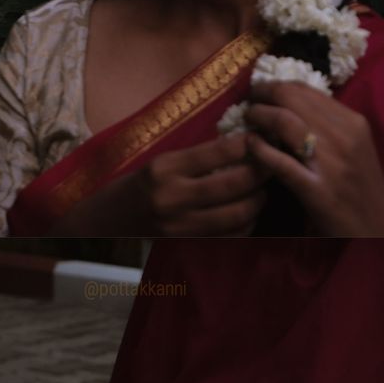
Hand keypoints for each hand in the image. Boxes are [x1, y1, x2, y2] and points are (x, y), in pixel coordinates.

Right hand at [134, 132, 269, 235]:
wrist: (108, 221)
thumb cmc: (137, 184)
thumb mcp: (160, 162)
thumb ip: (196, 157)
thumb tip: (241, 144)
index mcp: (164, 169)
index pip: (216, 153)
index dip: (247, 144)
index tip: (262, 137)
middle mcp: (172, 198)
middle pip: (233, 184)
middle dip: (261, 171)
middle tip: (275, 161)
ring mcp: (181, 227)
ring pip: (236, 214)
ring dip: (259, 199)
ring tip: (266, 187)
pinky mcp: (187, 245)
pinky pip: (230, 236)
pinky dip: (247, 223)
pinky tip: (251, 211)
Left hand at [244, 82, 383, 237]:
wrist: (377, 225)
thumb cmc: (362, 186)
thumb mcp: (355, 146)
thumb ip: (331, 125)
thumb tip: (294, 106)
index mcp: (352, 121)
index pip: (305, 89)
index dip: (276, 85)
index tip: (262, 92)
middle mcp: (342, 136)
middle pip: (291, 98)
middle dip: (262, 95)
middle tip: (249, 102)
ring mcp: (329, 162)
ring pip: (284, 122)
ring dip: (259, 116)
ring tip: (248, 119)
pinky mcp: (316, 189)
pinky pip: (280, 163)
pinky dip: (260, 149)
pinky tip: (251, 145)